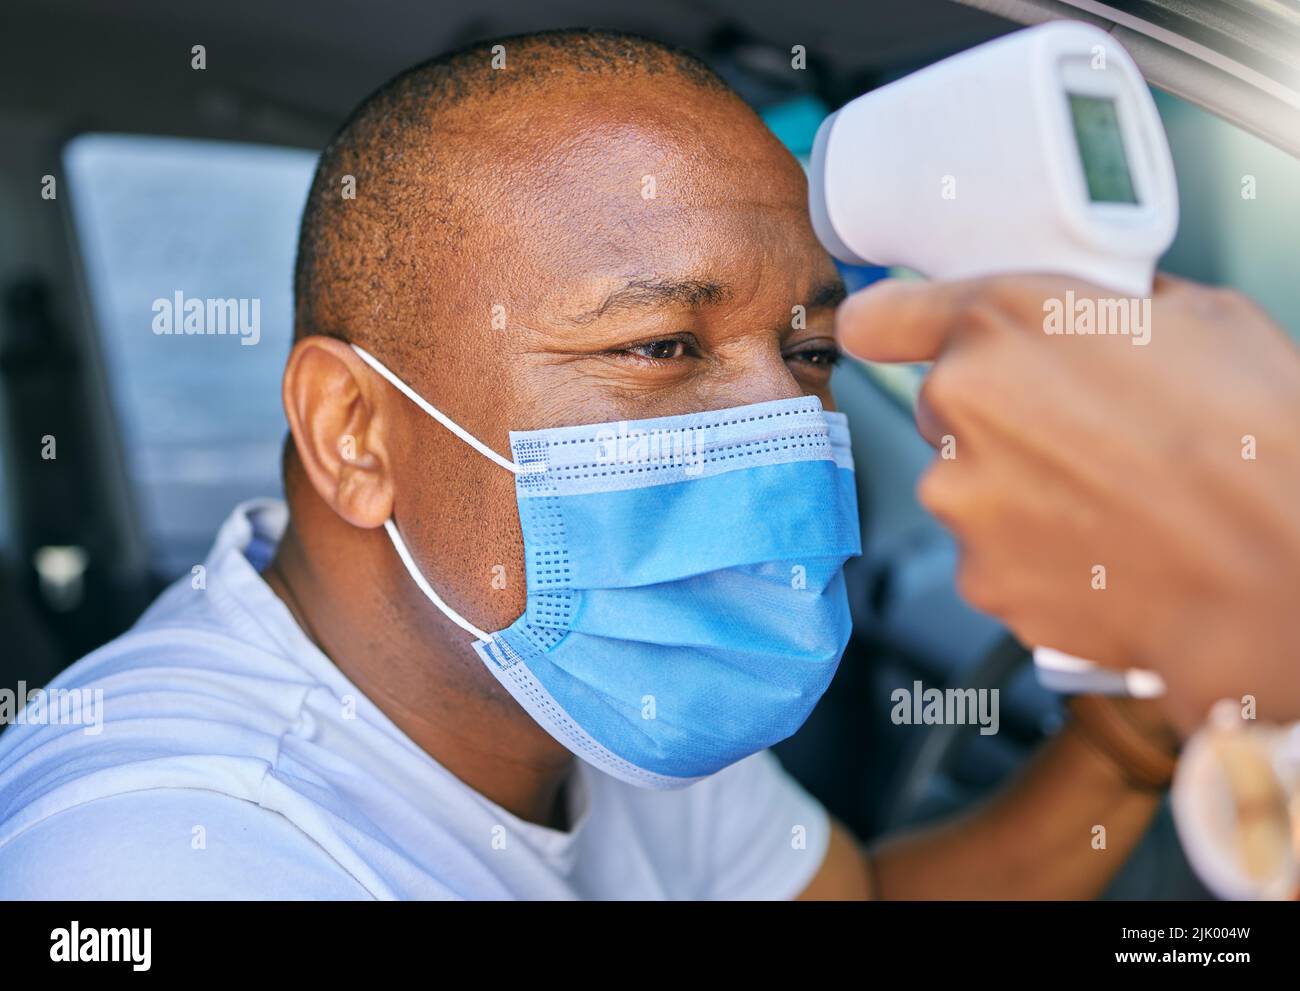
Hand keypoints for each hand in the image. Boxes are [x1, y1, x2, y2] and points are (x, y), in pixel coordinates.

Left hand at [835, 273, 1299, 730]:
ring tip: (1105, 499)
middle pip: (943, 407)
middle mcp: (959, 410)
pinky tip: (1098, 548)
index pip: (879, 317)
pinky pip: (990, 554)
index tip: (896, 337)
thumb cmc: (1256, 443)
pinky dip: (1030, 554)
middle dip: (995, 415)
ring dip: (1013, 490)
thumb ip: (1113, 306)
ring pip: (965, 485)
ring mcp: (961, 502)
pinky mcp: (978, 577)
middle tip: (1078, 431)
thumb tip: (1102, 310)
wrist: (1275, 574)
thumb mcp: (1200, 317)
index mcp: (999, 325)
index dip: (891, 326)